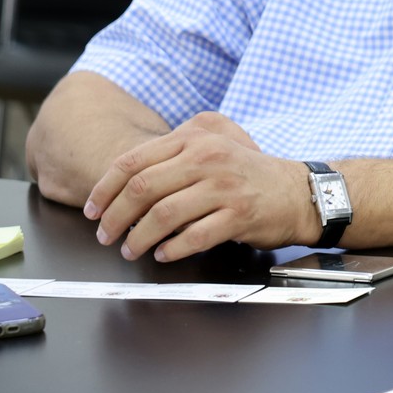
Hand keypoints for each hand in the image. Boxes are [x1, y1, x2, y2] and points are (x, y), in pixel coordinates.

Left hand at [83, 117, 316, 262]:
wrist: (299, 192)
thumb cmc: (248, 174)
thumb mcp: (214, 146)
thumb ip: (174, 154)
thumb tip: (124, 185)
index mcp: (196, 137)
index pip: (132, 162)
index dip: (104, 189)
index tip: (92, 210)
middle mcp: (209, 157)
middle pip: (142, 189)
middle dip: (114, 218)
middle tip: (105, 235)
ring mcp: (226, 186)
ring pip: (164, 215)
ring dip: (139, 238)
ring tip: (131, 250)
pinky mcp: (240, 214)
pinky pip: (194, 236)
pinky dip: (171, 250)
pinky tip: (163, 255)